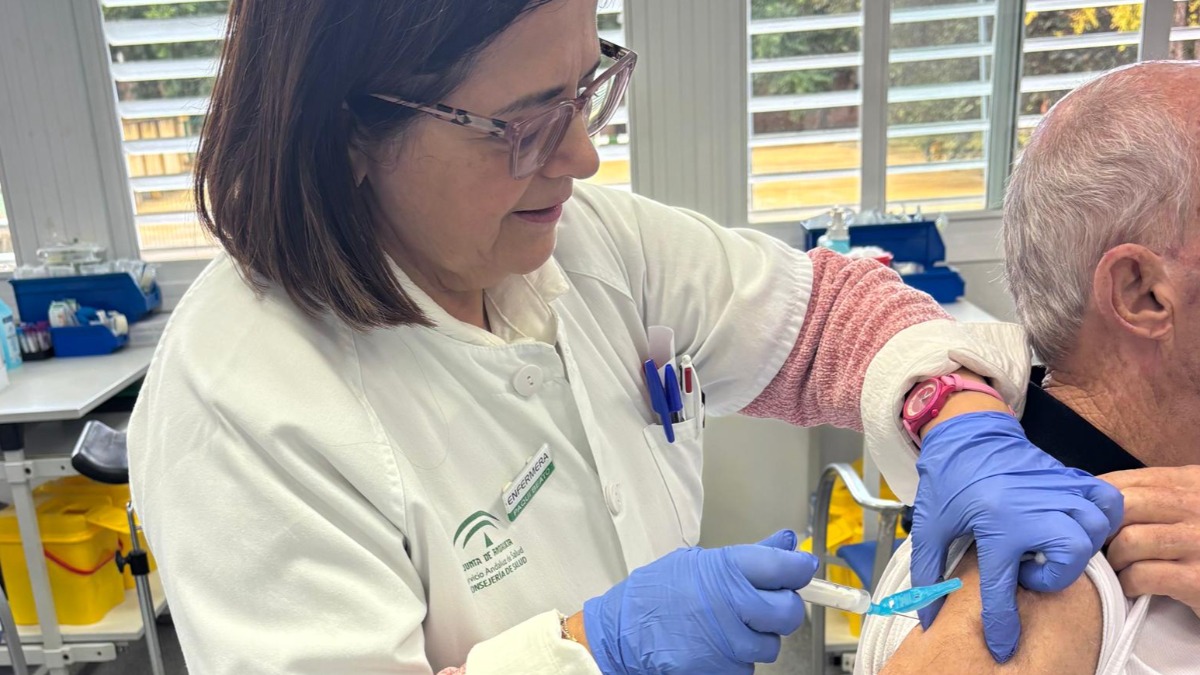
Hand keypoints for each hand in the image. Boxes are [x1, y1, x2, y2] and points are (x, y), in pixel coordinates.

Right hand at [582, 530, 816, 674]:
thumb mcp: (698, 562)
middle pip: (788, 612)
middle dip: (782, 608)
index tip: (802, 568)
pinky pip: (748, 667)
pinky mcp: (723, 670)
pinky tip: (716, 644)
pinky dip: (737, 658)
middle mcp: (732, 606)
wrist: (621, 633)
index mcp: (726, 571)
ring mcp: (729, 643)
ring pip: (770, 645)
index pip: (784, 567)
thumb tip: (787, 543)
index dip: (798, 568)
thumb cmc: (655, 594)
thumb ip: (749, 555)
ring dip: (758, 637)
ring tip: (730, 625)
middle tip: (765, 603)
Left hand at [910, 412, 1123, 663]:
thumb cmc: (948, 480)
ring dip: (1078, 547)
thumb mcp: (930, 525)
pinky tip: (1079, 525)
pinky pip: (1107, 500)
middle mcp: (1030, 507)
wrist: (967, 433)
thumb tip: (926, 612)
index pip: (1003, 586)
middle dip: (1055, 574)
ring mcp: (1055, 490)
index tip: (1003, 644)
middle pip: (1070, 553)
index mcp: (993, 522)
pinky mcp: (1069, 478)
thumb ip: (928, 570)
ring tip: (1052, 547)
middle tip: (1031, 568)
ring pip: (1094, 528)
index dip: (1003, 623)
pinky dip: (1103, 517)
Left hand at [1102, 466, 1199, 617]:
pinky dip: (1129, 583)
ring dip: (1115, 559)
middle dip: (1101, 529)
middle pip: (1124, 507)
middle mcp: (1199, 505)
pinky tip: (1134, 587)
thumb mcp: (1189, 506)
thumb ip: (1153, 494)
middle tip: (1097, 546)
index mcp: (1193, 482)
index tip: (1080, 515)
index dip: (1094, 498)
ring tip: (1120, 569)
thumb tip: (1091, 491)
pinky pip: (1143, 574)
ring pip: (1130, 540)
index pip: (1126, 480)